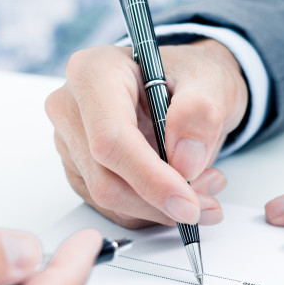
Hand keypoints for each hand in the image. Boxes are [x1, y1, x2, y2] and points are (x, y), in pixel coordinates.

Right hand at [46, 39, 248, 228]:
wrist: (187, 89)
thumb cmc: (192, 78)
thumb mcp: (211, 81)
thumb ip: (201, 112)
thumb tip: (186, 161)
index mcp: (94, 73)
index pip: (110, 139)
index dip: (150, 178)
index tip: (188, 203)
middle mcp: (71, 108)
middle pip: (106, 180)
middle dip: (162, 201)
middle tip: (209, 199)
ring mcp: (72, 144)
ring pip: (111, 201)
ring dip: (163, 208)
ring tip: (203, 185)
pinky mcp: (82, 172)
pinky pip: (116, 209)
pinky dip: (154, 211)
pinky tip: (181, 190)